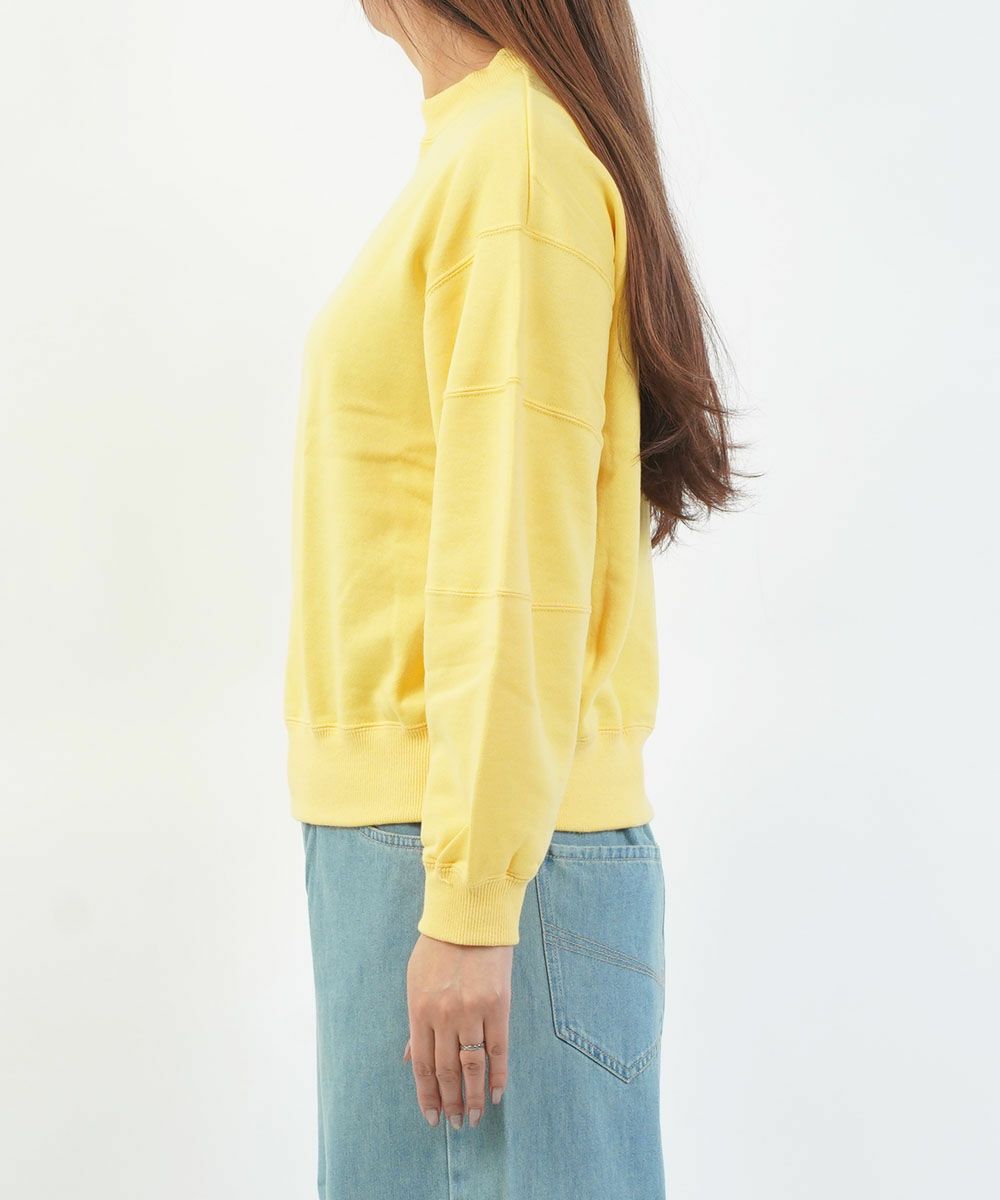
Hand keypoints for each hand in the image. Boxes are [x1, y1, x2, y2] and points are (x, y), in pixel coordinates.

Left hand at [404, 932, 512, 1128]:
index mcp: (419, 1010)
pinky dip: (499, 1075)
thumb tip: (410, 1060)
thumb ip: (415, 1023)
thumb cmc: (438, 948)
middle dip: (451, 1103)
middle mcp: (444, 1016)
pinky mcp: (498, 1005)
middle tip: (457, 1125)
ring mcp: (472, 1012)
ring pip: (472, 1067)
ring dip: (475, 1097)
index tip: (432, 1118)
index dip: (427, 1096)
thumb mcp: (415, 982)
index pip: (422, 1065)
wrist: (469, 917)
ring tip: (476, 1118)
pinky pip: (498, 1049)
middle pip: (446, 1071)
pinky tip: (498, 1094)